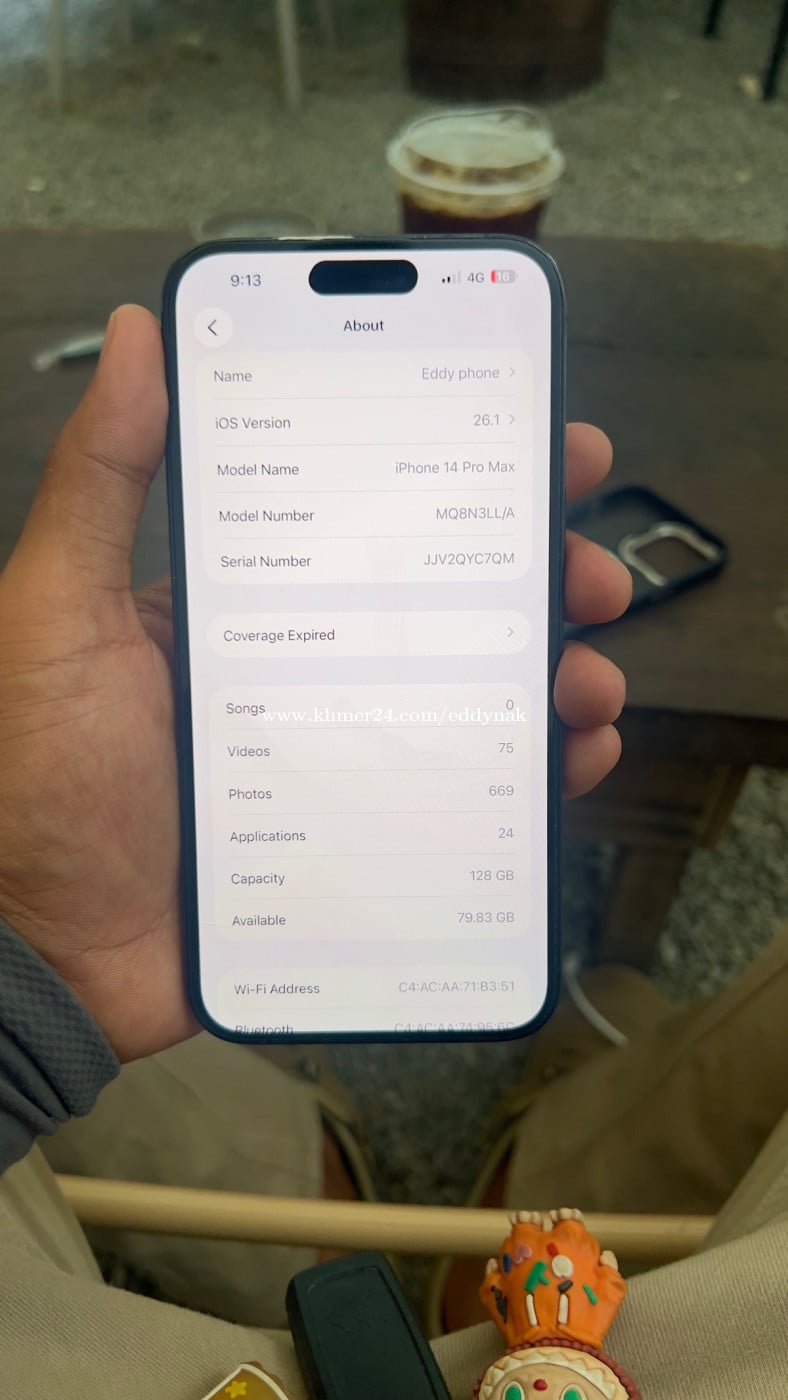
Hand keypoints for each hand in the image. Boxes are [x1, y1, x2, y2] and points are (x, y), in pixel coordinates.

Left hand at [0, 306, 629, 1062]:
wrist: (44, 955)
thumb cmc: (37, 777)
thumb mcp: (58, 610)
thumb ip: (102, 478)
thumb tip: (137, 334)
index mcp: (249, 601)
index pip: (370, 518)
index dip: (457, 476)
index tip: (536, 442)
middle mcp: (308, 666)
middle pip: (445, 603)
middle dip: (534, 573)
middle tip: (584, 567)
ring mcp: (343, 754)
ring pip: (475, 695)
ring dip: (551, 671)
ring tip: (587, 674)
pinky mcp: (365, 834)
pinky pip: (468, 793)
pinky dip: (534, 772)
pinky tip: (572, 758)